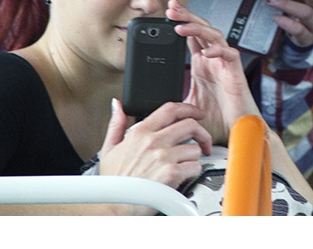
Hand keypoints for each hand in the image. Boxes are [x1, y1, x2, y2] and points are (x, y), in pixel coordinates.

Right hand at [98, 99, 211, 213]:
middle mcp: (153, 141)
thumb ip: (116, 124)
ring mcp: (163, 157)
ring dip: (194, 157)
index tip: (197, 113)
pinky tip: (183, 175)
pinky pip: (195, 166)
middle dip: (201, 132)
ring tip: (185, 164)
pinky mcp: (171, 173)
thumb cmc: (114, 182)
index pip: (170, 109)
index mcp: (140, 132)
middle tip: (203, 140)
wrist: (115, 207)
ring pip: (195, 148)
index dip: (189, 108)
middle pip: (189, 125)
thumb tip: (118, 105)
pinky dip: (193, 171)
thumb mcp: (109, 149)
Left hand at [167, 0, 260, 144]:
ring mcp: (225, 65)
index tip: (167, 12)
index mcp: (202, 65)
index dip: (182, 21)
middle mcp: (213, 61)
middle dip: (187, 16)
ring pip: (214, 35)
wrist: (236, 134)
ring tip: (180, 26)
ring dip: (198, 28)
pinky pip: (230, 54)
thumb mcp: (186, 106)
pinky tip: (206, 51)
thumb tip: (152, 99)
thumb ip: (173, 97)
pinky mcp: (235, 73)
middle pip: (201, 29)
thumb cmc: (217, 121)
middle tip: (172, 8)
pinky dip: (218, 50)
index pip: (191, 36)